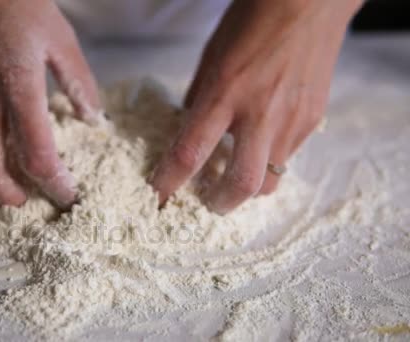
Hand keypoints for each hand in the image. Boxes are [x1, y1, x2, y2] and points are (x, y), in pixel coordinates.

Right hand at [0, 0, 100, 207]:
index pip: (36, 154)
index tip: (69, 194)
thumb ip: (80, 84)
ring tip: (23, 173)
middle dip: (14, 198)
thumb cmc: (16, 3)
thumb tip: (94, 120)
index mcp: (17, 83)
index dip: (54, 184)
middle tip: (35, 198)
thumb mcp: (61, 38)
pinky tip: (3, 138)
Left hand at [151, 0, 362, 213]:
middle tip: (208, 202)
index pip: (189, 152)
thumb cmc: (251, 22)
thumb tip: (189, 127)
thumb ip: (201, 98)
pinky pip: (287, 157)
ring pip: (271, 180)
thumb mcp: (212, 56)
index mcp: (224, 93)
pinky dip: (268, 161)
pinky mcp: (312, 119)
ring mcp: (291, 119)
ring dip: (248, 187)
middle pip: (241, 184)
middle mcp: (259, 112)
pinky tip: (261, 144)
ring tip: (236, 175)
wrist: (309, 2)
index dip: (169, 182)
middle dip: (219, 204)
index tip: (159, 197)